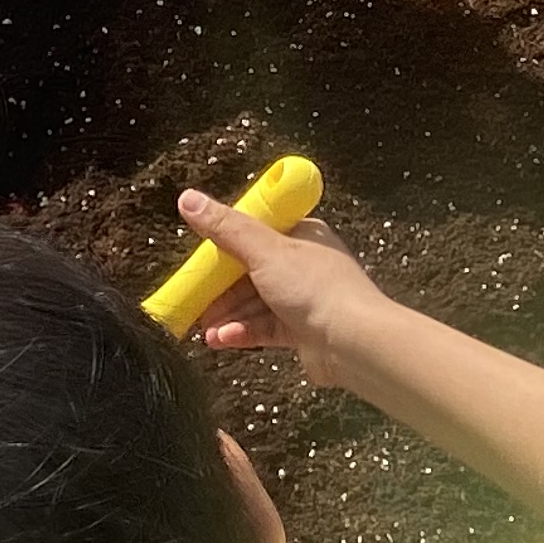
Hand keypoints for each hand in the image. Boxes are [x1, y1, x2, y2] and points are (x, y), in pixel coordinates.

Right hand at [174, 189, 389, 384]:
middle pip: (251, 271)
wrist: (355, 343)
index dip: (224, 246)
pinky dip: (243, 331)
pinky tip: (223, 339)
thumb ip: (225, 228)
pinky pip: (266, 327)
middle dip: (220, 290)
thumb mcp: (264, 251)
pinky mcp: (303, 330)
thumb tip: (189, 199)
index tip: (199, 261)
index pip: (254, 233)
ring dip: (228, 315)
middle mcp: (304, 265)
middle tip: (195, 301)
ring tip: (206, 329)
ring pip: (256, 303)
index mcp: (302, 235)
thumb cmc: (318, 290)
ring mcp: (305, 299)